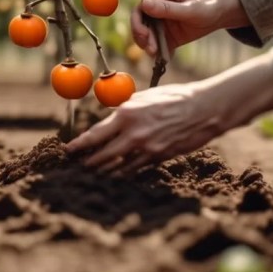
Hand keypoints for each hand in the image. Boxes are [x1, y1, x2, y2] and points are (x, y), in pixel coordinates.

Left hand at [66, 55, 272, 175]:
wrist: (204, 110)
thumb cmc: (173, 98)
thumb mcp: (144, 97)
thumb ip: (125, 108)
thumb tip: (110, 116)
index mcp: (126, 114)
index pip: (96, 134)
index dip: (80, 145)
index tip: (68, 150)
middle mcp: (133, 134)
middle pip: (103, 155)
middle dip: (89, 162)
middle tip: (79, 165)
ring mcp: (146, 148)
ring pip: (118, 166)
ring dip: (104, 170)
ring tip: (94, 172)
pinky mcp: (159, 157)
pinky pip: (136, 168)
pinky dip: (125, 172)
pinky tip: (118, 173)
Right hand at [132, 0, 248, 55]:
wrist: (222, 13)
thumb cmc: (209, 3)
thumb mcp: (191, 8)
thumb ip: (168, 8)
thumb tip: (144, 4)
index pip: (140, 1)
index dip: (137, 17)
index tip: (144, 32)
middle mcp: (155, 2)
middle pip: (138, 19)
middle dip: (141, 34)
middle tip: (150, 47)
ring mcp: (157, 18)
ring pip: (143, 32)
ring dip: (147, 44)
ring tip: (156, 53)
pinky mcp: (163, 32)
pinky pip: (154, 42)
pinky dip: (157, 52)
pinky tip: (165, 57)